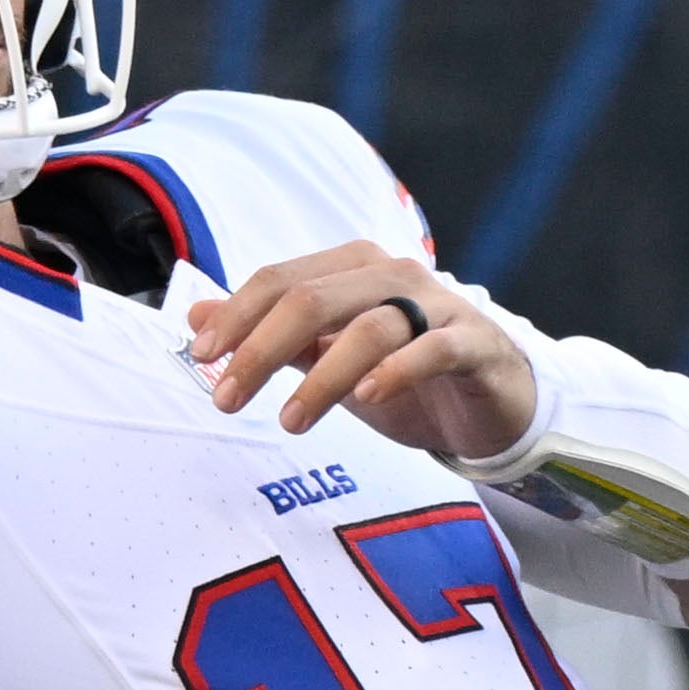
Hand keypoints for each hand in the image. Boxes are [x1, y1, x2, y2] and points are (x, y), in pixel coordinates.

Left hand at [181, 244, 536, 459]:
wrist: (490, 402)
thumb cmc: (404, 375)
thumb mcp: (326, 355)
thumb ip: (269, 335)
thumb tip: (198, 316)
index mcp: (352, 268)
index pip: (280, 280)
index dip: (236, 317)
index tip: (202, 359)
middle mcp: (393, 275)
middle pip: (312, 299)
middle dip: (260, 350)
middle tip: (226, 399)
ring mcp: (437, 307)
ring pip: (369, 327)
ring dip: (321, 377)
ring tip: (291, 421)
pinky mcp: (474, 344)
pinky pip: (434, 349)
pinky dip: (398, 370)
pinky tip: (369, 396)